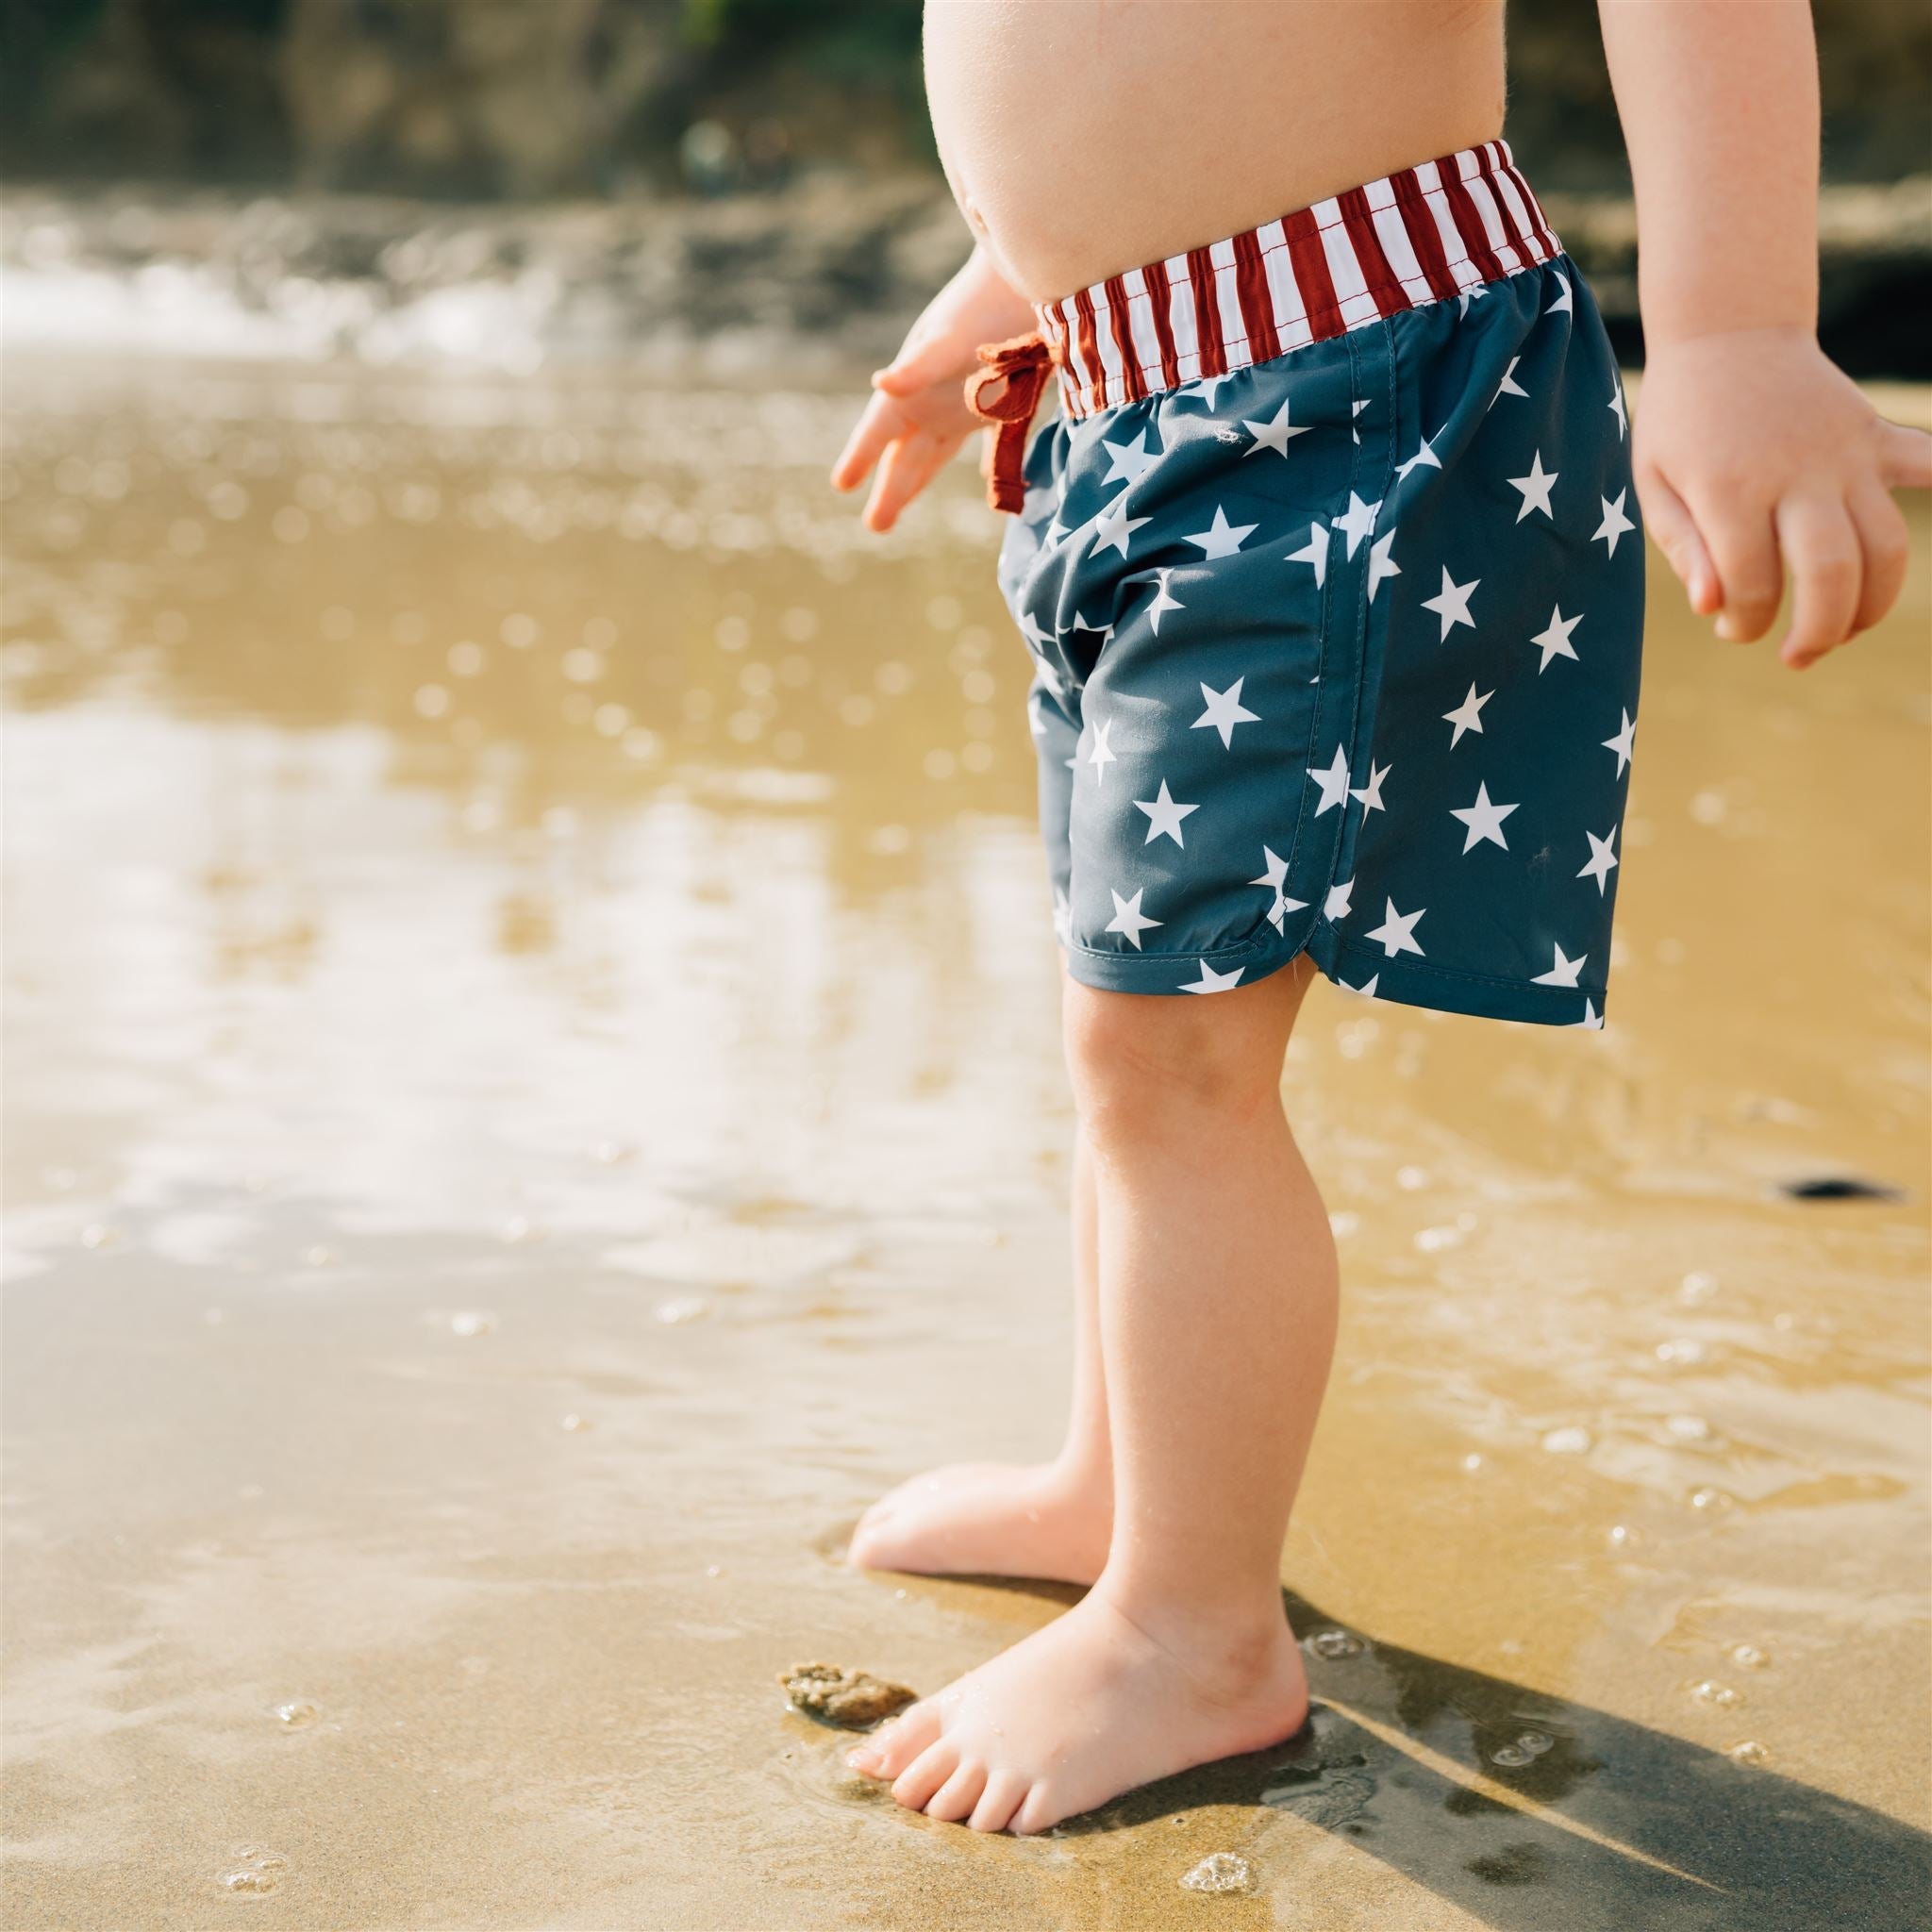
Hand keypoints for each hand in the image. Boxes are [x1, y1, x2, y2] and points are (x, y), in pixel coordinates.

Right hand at [831, 244, 1037, 532]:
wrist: (1033, 275)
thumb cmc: (986, 304)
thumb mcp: (950, 338)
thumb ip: (918, 366)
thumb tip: (881, 385)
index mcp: (913, 384)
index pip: (879, 430)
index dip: (861, 456)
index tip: (841, 484)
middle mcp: (933, 396)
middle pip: (906, 453)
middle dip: (891, 488)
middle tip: (876, 527)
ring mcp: (965, 400)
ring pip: (935, 451)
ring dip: (918, 479)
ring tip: (899, 505)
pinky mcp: (1002, 400)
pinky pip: (988, 441)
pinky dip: (988, 463)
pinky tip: (989, 481)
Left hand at [1633, 326, 1930, 666]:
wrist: (1727, 333)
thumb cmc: (1682, 420)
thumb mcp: (1655, 482)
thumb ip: (1681, 546)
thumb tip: (1712, 607)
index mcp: (1731, 492)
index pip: (1752, 588)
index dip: (1744, 625)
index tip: (1730, 627)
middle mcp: (1796, 475)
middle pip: (1832, 574)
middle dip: (1819, 631)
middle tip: (1797, 655)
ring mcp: (1845, 456)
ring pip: (1886, 544)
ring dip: (1874, 603)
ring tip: (1843, 629)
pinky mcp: (1874, 437)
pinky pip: (1928, 463)